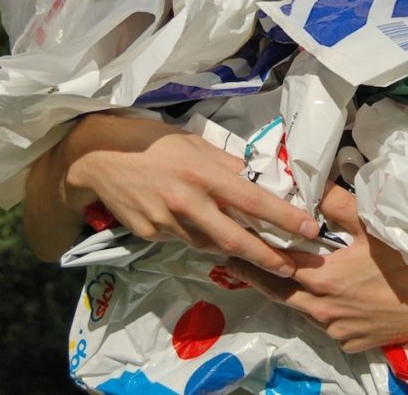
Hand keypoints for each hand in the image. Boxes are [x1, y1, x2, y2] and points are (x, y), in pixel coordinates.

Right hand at [25, 113, 318, 274]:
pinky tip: (207, 234)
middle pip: (236, 238)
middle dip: (267, 256)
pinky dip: (201, 240)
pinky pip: (185, 241)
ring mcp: (168, 223)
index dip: (283, 217)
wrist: (98, 156)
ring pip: (211, 244)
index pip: (252, 199)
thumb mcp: (194, 143)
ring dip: (236, 250)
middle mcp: (188, 202)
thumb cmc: (151, 141)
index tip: (309, 229)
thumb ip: (227, 163)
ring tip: (261, 255)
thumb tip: (261, 177)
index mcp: (203, 173)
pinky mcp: (152, 235)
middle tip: (293, 267)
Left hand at [225, 182, 407, 352]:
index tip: (235, 241)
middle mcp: (323, 309)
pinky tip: (317, 296)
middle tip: (234, 261)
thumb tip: (311, 183)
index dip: (256, 251)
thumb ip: (337, 205)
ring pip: (300, 310)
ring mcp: (336, 329)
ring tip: (271, 274)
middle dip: (256, 276)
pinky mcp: (349, 342)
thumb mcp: (373, 227)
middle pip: (279, 292)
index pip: (278, 263)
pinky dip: (315, 309)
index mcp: (324, 279)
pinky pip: (324, 325)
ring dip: (286, 292)